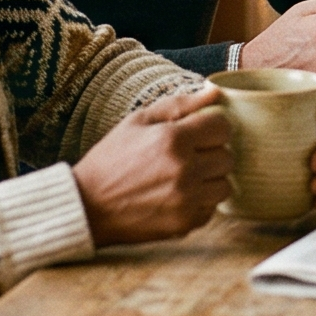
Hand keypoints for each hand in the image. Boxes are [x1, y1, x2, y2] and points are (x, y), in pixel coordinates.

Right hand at [72, 86, 232, 245]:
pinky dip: (200, 202)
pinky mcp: (184, 224)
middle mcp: (185, 171)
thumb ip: (180, 104)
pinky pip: (211, 209)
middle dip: (211, 153)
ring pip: (225, 185)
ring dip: (210, 179)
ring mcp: (186, 200)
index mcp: (173, 140)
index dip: (212, 127)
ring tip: (184, 177)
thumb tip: (215, 91)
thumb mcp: (138, 121)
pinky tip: (177, 196)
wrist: (87, 206)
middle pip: (227, 156)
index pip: (223, 126)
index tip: (198, 132)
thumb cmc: (112, 159)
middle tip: (187, 156)